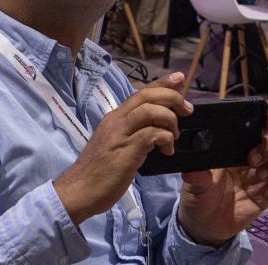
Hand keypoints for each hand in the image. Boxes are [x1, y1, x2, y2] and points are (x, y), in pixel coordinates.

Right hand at [54, 72, 191, 225]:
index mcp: (115, 118)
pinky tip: (167, 150)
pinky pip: (151, 134)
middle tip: (187, 110)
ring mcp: (120, 134)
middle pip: (146, 95)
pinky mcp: (126, 150)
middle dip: (172, 97)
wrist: (79, 190)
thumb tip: (153, 130)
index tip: (179, 78)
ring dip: (169, 119)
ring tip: (174, 135)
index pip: (140, 93)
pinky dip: (165, 138)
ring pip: (149, 110)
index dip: (162, 83)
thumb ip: (132, 134)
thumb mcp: (115, 146)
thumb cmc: (98, 172)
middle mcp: (116, 120)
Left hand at [177, 110, 267, 246]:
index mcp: (230, 152)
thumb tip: (192, 172)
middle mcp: (247, 161)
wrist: (204, 226)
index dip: (264, 121)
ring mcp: (258, 178)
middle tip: (252, 158)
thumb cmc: (198, 198)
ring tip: (258, 175)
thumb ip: (197, 179)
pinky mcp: (265, 196)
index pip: (250, 131)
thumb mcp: (193, 187)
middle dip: (267, 146)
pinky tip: (266, 191)